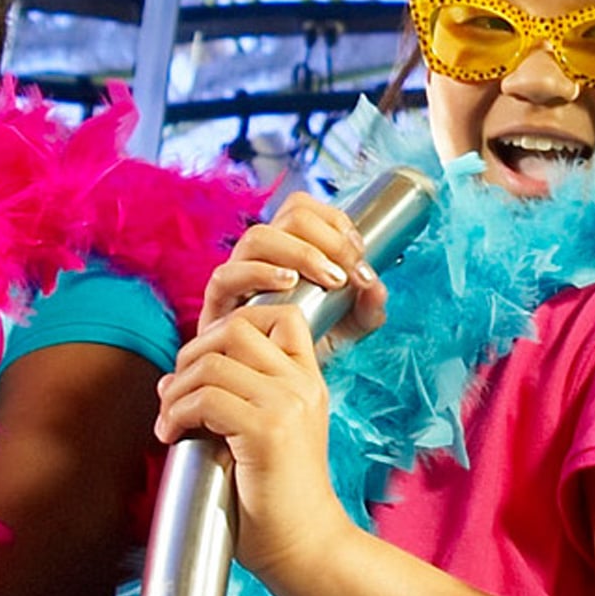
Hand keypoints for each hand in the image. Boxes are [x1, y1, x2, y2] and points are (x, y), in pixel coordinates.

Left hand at [154, 304, 347, 574]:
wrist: (304, 546)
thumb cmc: (275, 498)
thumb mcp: (266, 432)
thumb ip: (234, 396)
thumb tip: (171, 377)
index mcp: (307, 379)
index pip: (279, 314)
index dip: (231, 324)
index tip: (205, 364)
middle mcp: (302, 384)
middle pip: (237, 327)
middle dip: (192, 352)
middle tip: (177, 391)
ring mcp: (287, 404)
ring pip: (213, 361)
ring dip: (176, 389)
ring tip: (170, 420)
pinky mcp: (268, 432)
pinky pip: (205, 399)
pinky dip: (176, 415)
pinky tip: (172, 436)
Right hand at [200, 191, 388, 350]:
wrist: (273, 388)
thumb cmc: (309, 347)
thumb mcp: (349, 328)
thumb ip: (367, 308)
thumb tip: (376, 287)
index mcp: (288, 248)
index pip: (304, 208)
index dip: (334, 221)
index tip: (358, 253)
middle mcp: (261, 255)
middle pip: (287, 216)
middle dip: (325, 239)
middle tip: (346, 272)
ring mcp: (237, 277)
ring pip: (257, 238)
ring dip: (299, 253)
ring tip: (328, 279)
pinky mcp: (218, 305)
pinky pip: (227, 276)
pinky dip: (259, 273)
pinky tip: (288, 284)